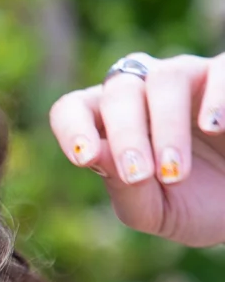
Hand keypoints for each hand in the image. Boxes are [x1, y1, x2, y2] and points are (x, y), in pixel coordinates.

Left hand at [49, 52, 224, 247]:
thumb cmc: (196, 205)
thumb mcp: (156, 211)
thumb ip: (123, 191)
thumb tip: (92, 155)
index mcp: (112, 123)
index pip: (72, 108)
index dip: (71, 127)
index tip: (83, 158)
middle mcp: (145, 93)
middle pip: (118, 93)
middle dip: (125, 136)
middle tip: (140, 176)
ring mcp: (190, 79)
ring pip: (164, 78)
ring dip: (166, 126)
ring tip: (176, 170)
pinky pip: (219, 69)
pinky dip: (215, 97)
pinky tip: (214, 127)